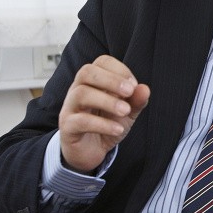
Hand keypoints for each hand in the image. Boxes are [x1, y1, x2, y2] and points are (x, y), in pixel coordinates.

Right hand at [58, 55, 149, 172]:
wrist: (91, 151)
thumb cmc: (108, 124)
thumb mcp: (128, 112)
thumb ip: (136, 100)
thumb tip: (144, 89)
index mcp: (93, 81)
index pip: (102, 62)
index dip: (120, 70)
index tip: (134, 86)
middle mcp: (78, 89)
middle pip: (87, 72)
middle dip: (111, 80)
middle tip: (130, 92)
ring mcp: (70, 107)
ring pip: (81, 94)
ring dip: (107, 101)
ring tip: (125, 111)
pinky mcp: (67, 127)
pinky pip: (80, 121)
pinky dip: (102, 124)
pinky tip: (118, 129)